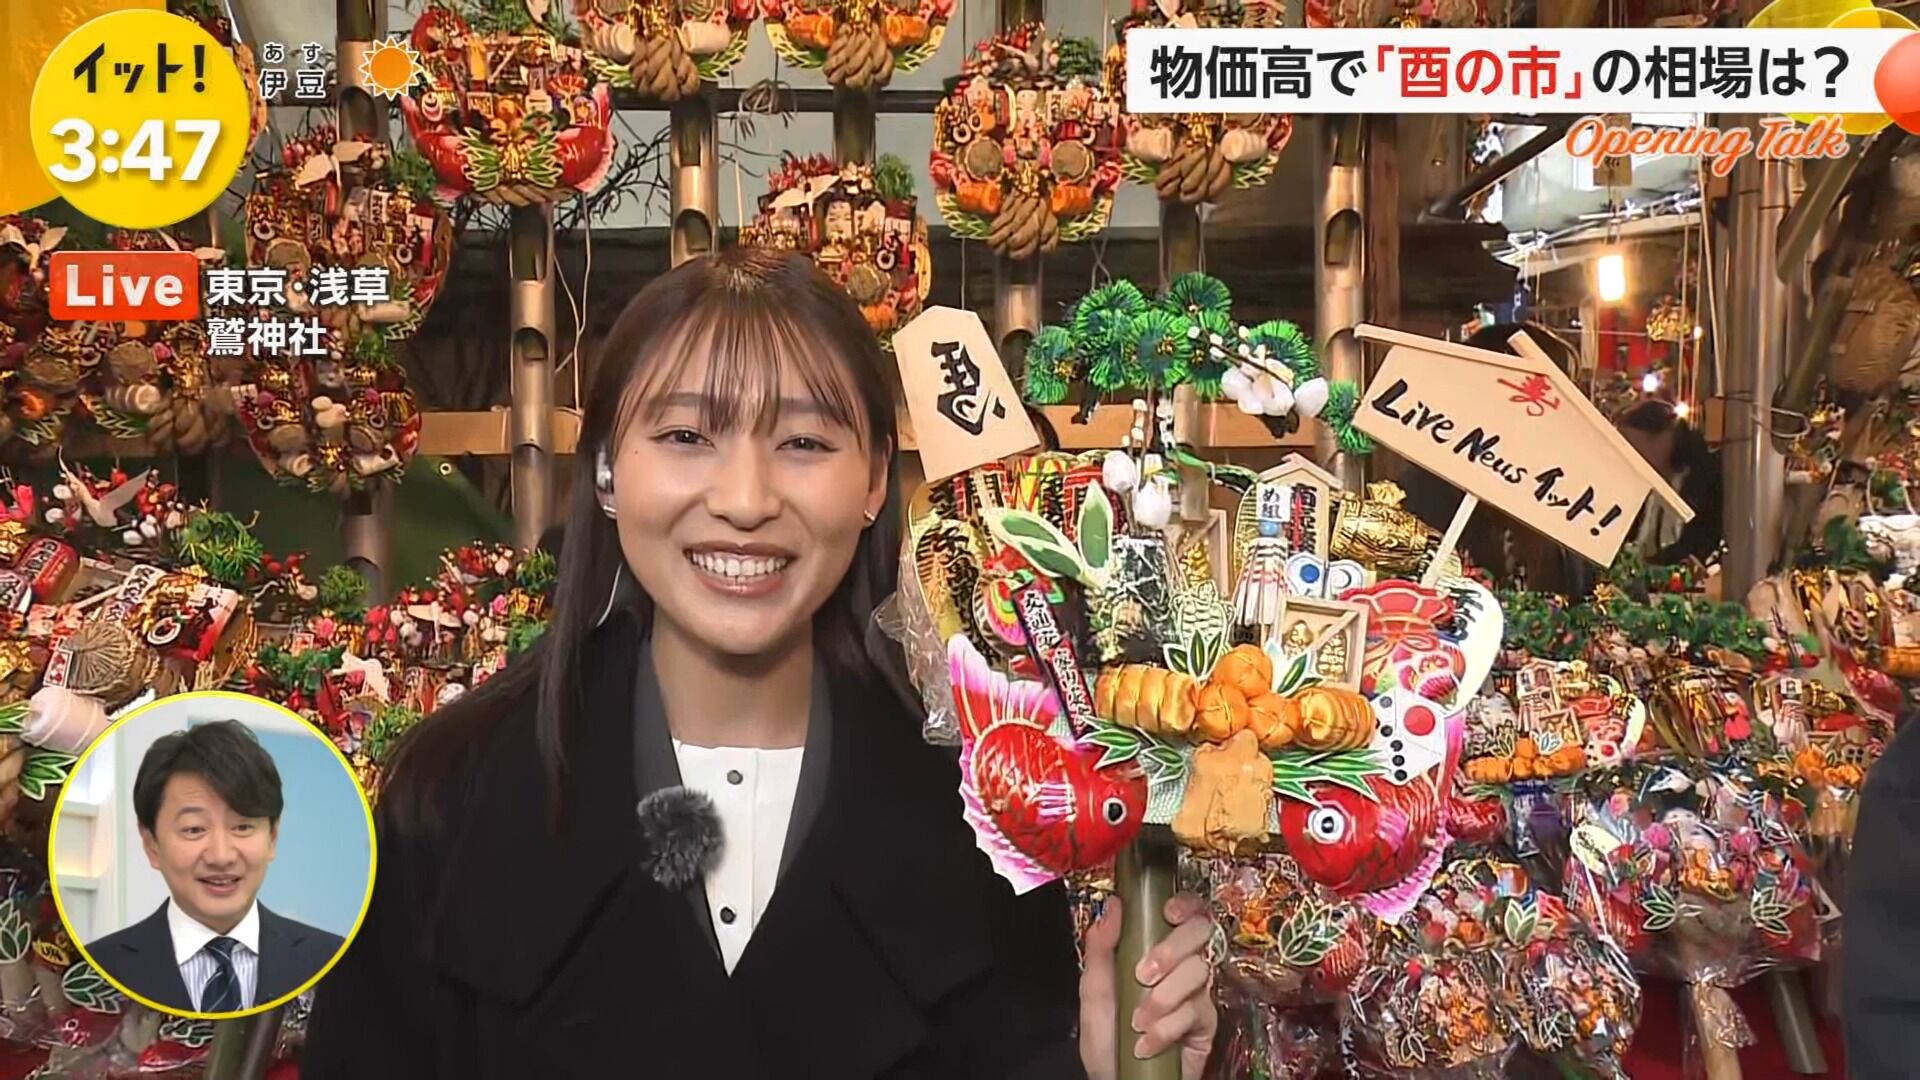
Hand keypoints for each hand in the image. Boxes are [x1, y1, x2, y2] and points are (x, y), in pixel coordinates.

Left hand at [1078, 893, 1218, 1079]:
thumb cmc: (1106, 1038)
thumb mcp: (1093, 992)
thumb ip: (1100, 949)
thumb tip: (1112, 906)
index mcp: (1154, 948)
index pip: (1184, 911)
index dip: (1185, 903)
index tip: (1168, 912)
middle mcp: (1181, 965)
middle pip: (1201, 931)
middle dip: (1171, 949)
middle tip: (1144, 975)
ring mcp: (1196, 993)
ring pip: (1199, 972)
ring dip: (1164, 997)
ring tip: (1137, 1022)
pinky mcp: (1206, 1024)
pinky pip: (1196, 1012)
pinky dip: (1166, 1028)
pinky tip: (1146, 1043)